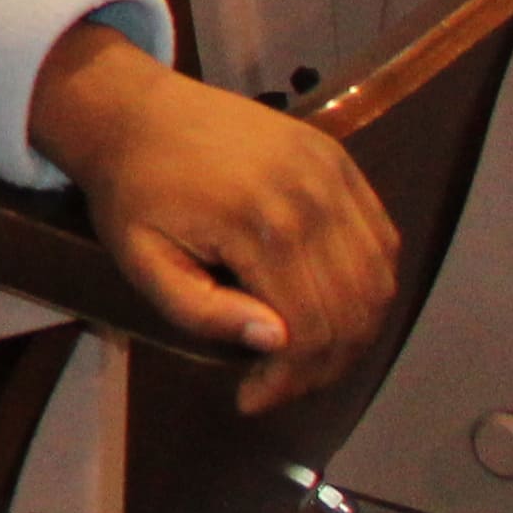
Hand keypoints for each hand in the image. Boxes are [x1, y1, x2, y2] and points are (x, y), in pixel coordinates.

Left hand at [26, 22, 399, 414]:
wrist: (134, 111)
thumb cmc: (132, 193)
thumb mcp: (141, 260)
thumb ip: (201, 310)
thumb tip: (278, 342)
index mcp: (258, 225)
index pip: (306, 330)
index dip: (288, 381)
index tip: (253, 401)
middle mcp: (310, 198)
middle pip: (351, 312)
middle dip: (322, 366)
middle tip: (283, 386)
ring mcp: (332, 174)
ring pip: (377, 281)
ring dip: (353, 331)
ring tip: (307, 355)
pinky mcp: (338, 160)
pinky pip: (381, 239)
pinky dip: (369, 285)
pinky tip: (331, 306)